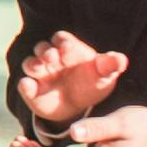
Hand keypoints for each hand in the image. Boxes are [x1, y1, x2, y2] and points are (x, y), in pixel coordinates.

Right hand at [9, 32, 128, 133]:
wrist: (79, 107)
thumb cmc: (92, 83)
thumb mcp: (105, 74)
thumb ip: (111, 65)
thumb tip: (122, 59)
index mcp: (67, 50)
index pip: (60, 39)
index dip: (63, 42)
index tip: (68, 49)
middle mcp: (50, 59)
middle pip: (42, 48)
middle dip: (45, 51)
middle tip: (52, 57)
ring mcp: (40, 74)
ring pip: (29, 63)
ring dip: (32, 64)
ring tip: (40, 69)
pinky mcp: (32, 91)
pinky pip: (24, 85)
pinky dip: (25, 85)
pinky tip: (30, 87)